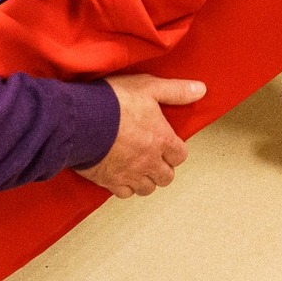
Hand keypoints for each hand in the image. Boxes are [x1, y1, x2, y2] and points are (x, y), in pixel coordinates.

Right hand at [77, 74, 205, 197]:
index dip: (176, 151)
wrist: (81, 120)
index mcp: (162, 139)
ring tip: (139, 168)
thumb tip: (200, 90)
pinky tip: (120, 175)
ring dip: (146, 180)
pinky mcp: (109, 181)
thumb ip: (176, 91)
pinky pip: (124, 193)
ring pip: (147, 188)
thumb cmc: (114, 102)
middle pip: (166, 177)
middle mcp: (149, 161)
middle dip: (163, 168)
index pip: (180, 156)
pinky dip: (125, 187)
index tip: (168, 145)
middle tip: (154, 158)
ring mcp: (130, 174)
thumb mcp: (148, 87)